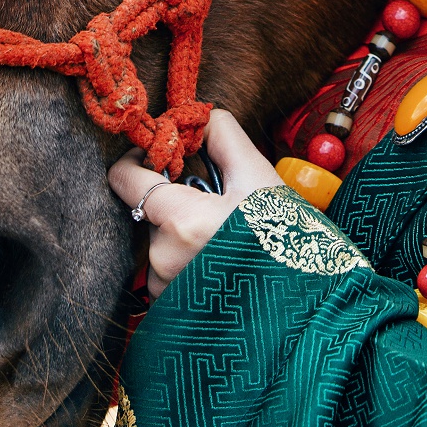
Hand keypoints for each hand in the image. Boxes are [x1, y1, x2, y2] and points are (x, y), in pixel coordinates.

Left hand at [108, 109, 283, 300]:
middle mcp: (162, 258)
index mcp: (180, 221)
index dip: (140, 158)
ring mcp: (163, 287)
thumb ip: (222, 136)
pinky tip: (218, 261)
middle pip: (150, 209)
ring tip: (223, 238)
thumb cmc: (284, 237)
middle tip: (218, 206)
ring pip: (159, 240)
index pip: (125, 179)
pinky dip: (185, 258)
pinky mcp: (167, 307)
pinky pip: (165, 268)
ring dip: (183, 231)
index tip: (164, 155)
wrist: (301, 295)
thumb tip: (198, 118)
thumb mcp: (257, 177)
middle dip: (178, 200)